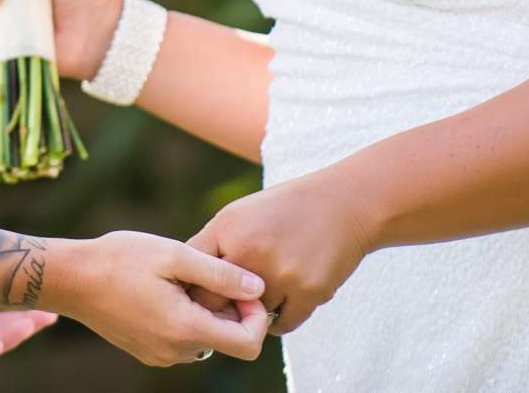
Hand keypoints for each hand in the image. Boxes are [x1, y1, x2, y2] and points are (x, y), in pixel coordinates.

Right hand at [47, 230, 272, 366]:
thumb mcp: (175, 255)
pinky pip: (184, 340)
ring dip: (207, 311)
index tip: (242, 285)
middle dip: (229, 308)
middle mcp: (175, 352)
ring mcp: (160, 356)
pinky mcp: (148, 351)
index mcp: (186, 330)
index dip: (256, 315)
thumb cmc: (121, 260)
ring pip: (206, 338)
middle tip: (207, 272)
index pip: (248, 344)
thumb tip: (258, 288)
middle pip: (227, 340)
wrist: (72, 278)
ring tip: (183, 278)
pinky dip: (187, 318)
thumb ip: (220, 274)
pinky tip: (167, 289)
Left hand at [189, 169, 377, 334]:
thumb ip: (211, 246)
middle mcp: (251, 253)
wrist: (343, 203)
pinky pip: (282, 326)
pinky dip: (281, 319)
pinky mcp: (309, 292)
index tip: (200, 297)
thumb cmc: (283, 210)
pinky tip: (286, 300)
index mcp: (228, 230)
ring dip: (256, 313)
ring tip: (266, 294)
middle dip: (221, 310)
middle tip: (229, 309)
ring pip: (252, 317)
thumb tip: (186, 285)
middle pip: (217, 305)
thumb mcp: (239, 214)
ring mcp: (281, 274)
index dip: (194, 291)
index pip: (193, 276)